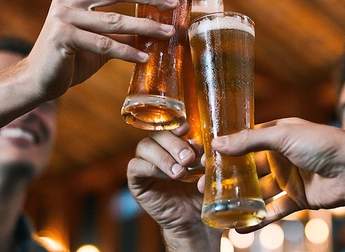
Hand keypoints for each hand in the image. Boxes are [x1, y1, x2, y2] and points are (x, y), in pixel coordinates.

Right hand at [24, 0, 178, 99]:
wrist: (36, 81)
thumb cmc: (70, 59)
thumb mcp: (100, 40)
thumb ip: (121, 31)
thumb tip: (156, 29)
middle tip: (174, 3)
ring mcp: (63, 16)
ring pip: (114, 20)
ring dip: (145, 27)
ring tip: (168, 33)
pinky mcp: (62, 37)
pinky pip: (103, 44)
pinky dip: (126, 52)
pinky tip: (144, 58)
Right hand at [127, 124, 220, 248]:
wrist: (195, 222)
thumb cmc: (202, 193)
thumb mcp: (208, 172)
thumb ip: (206, 158)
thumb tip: (204, 151)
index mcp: (175, 143)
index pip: (168, 124)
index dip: (175, 123)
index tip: (187, 129)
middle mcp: (158, 150)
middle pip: (157, 133)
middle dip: (174, 143)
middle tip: (189, 159)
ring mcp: (145, 165)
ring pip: (144, 147)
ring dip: (163, 156)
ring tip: (181, 172)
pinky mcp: (137, 182)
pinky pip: (135, 167)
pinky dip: (152, 168)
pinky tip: (169, 176)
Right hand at [208, 118, 344, 230]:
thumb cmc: (322, 144)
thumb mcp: (283, 135)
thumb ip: (250, 140)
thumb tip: (217, 143)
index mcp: (278, 134)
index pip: (246, 141)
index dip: (226, 150)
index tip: (204, 159)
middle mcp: (281, 156)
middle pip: (249, 168)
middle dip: (228, 177)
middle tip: (204, 185)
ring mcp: (289, 178)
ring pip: (259, 190)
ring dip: (241, 199)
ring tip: (217, 207)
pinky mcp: (298, 199)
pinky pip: (274, 210)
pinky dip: (259, 218)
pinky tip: (241, 225)